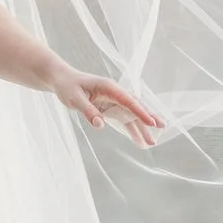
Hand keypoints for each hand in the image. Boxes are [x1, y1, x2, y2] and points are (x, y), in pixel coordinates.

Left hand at [50, 69, 164, 146]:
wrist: (62, 79)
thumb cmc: (68, 86)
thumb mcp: (74, 99)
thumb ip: (88, 111)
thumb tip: (100, 125)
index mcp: (108, 87)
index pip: (128, 100)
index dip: (140, 112)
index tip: (152, 122)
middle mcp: (114, 92)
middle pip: (135, 106)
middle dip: (147, 119)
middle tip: (160, 130)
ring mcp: (113, 99)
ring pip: (131, 114)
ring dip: (141, 127)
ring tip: (151, 143)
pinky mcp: (110, 106)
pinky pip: (124, 118)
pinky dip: (131, 129)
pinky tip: (138, 140)